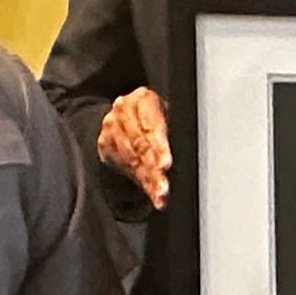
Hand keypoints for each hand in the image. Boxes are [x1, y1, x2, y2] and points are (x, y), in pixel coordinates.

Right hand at [96, 87, 170, 207]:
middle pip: (141, 145)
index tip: (166, 163)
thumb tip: (190, 148)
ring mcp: (111, 127)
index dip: (159, 147)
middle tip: (164, 186)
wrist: (126, 115)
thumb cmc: (154, 116)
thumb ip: (171, 128)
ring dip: (148, 180)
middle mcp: (123, 110)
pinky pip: (124, 168)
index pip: (151, 125)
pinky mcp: (105, 143)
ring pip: (132, 160)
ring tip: (161, 194)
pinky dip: (142, 184)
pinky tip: (154, 196)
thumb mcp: (166, 114)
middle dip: (153, 168)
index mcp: (143, 99)